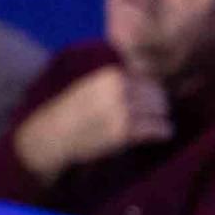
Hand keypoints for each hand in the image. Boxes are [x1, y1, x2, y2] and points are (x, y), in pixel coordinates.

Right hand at [12, 64, 171, 182]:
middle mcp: (119, 90)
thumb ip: (114, 84)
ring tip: (162, 124)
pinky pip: (157, 129)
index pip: (146, 79)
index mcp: (111, 76)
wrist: (50, 138)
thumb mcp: (90, 88)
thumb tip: (145, 83)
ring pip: (160, 110)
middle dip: (160, 104)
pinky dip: (164, 132)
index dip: (151, 91)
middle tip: (159, 115)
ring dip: (163, 118)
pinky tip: (163, 134)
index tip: (151, 101)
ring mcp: (122, 112)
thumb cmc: (68, 114)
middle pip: (157, 93)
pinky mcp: (125, 133)